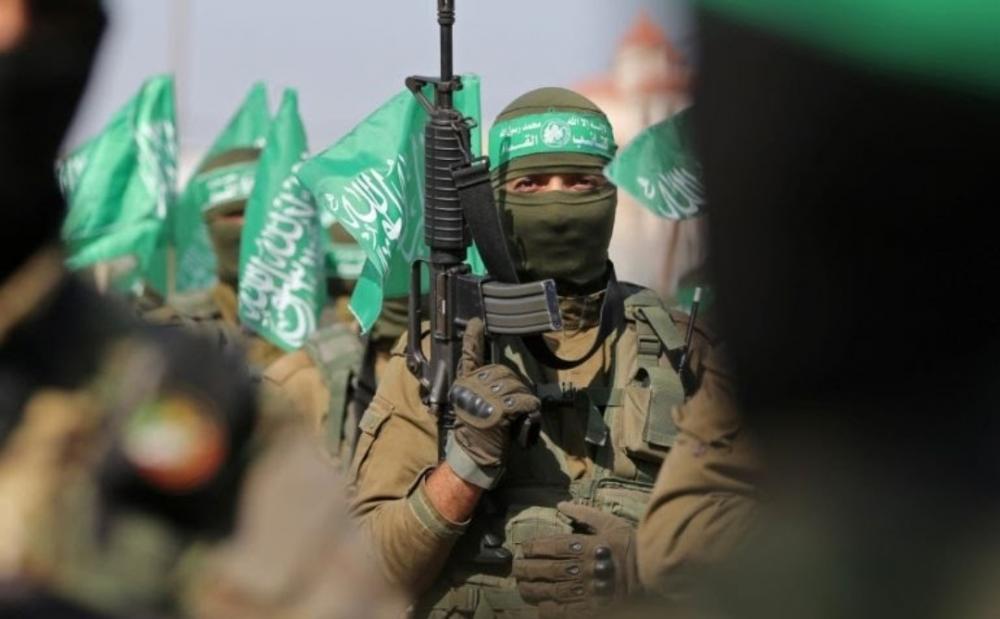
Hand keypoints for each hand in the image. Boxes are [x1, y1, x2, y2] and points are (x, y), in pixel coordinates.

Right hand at [445, 318, 539, 488]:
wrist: (475, 457)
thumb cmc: (478, 433)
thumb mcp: (474, 406)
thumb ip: (481, 389)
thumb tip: (501, 378)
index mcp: (463, 385)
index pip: (468, 358)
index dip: (472, 340)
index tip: (475, 323)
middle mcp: (470, 387)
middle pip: (502, 371)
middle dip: (514, 386)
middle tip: (514, 406)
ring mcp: (483, 397)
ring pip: (515, 385)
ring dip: (523, 400)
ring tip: (518, 416)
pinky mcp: (497, 409)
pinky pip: (523, 400)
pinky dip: (530, 409)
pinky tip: (525, 419)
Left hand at [514, 502, 638, 616]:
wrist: (655, 574)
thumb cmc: (632, 546)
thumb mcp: (611, 523)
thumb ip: (585, 514)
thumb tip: (561, 504)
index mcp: (586, 546)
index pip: (551, 546)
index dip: (533, 548)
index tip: (523, 549)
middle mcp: (582, 568)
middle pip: (546, 569)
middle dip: (526, 569)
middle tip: (516, 568)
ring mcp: (586, 590)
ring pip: (551, 591)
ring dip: (532, 590)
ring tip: (522, 588)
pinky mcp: (592, 608)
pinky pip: (564, 611)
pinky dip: (549, 610)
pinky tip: (542, 607)